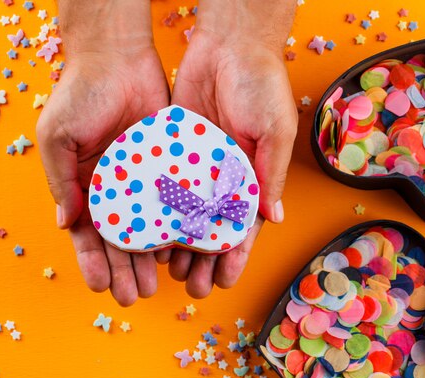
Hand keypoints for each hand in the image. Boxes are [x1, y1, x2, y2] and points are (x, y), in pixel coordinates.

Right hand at [37, 39, 170, 304]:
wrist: (117, 57)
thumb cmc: (79, 94)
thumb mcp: (57, 137)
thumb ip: (59, 181)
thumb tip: (65, 225)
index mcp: (84, 187)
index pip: (89, 235)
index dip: (93, 262)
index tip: (101, 287)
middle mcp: (115, 190)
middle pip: (121, 240)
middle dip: (127, 270)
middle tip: (137, 296)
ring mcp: (144, 182)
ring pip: (150, 228)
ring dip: (152, 258)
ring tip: (160, 283)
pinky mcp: (169, 168)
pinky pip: (173, 202)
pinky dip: (176, 226)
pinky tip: (180, 249)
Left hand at [165, 25, 297, 297]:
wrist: (229, 43)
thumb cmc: (261, 84)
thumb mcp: (273, 130)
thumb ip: (271, 173)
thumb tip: (275, 217)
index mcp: (253, 176)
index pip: (243, 226)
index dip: (234, 257)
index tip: (222, 282)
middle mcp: (225, 176)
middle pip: (212, 228)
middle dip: (203, 259)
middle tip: (190, 287)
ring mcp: (198, 165)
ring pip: (186, 214)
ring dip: (178, 243)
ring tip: (166, 270)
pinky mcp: (174, 149)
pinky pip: (165, 185)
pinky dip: (159, 210)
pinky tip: (149, 232)